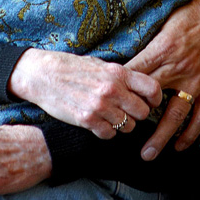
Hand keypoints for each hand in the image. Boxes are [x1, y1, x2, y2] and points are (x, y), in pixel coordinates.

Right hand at [7, 48, 161, 138]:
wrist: (44, 74)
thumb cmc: (72, 67)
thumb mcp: (101, 64)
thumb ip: (121, 76)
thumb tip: (139, 88)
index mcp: (118, 72)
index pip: (152, 88)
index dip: (155, 99)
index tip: (150, 102)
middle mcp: (112, 89)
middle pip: (142, 112)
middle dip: (137, 114)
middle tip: (127, 111)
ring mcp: (100, 106)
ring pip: (127, 126)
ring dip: (121, 125)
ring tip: (110, 116)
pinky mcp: (87, 120)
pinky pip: (109, 135)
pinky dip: (106, 132)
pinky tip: (98, 122)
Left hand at [124, 0, 199, 158]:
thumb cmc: (198, 11)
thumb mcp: (169, 21)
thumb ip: (155, 43)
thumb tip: (137, 55)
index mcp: (162, 48)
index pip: (135, 72)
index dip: (120, 87)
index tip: (108, 99)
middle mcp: (177, 68)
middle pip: (149, 99)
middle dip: (133, 116)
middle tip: (119, 133)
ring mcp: (195, 80)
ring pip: (174, 115)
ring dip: (160, 137)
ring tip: (147, 154)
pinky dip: (190, 133)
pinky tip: (180, 146)